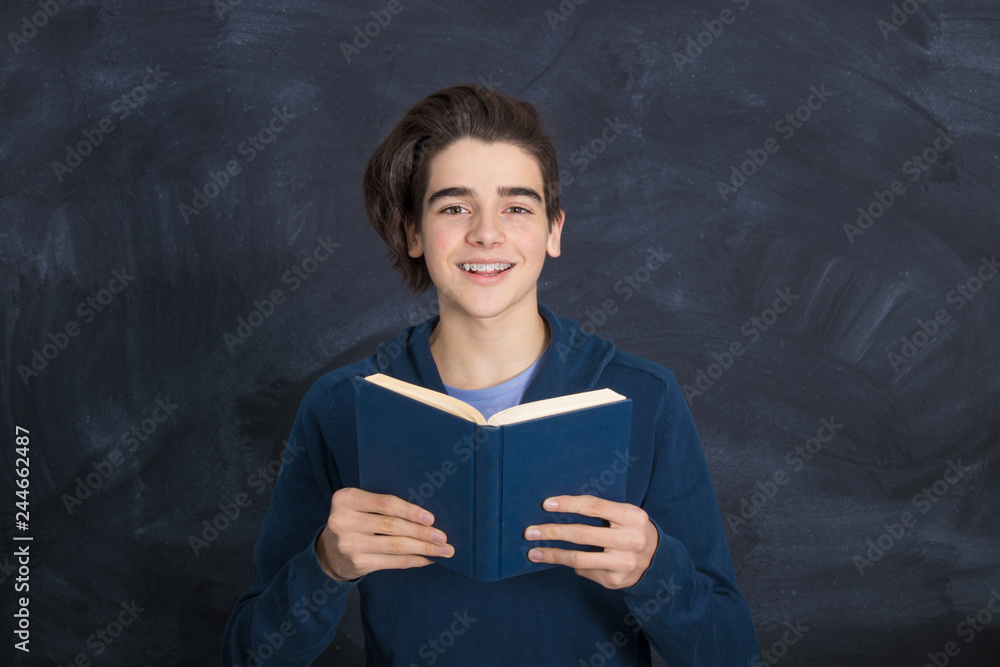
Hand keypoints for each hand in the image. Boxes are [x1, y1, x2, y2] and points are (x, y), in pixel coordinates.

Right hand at [315, 487, 453, 581]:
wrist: (329, 551)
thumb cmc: (355, 521)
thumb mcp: (360, 505)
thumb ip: (383, 505)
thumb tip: (426, 514)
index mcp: (346, 499)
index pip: (384, 504)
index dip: (410, 510)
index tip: (431, 518)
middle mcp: (343, 521)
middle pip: (392, 526)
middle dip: (422, 532)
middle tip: (443, 537)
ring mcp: (349, 545)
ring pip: (395, 546)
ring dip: (423, 548)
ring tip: (443, 550)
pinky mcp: (358, 564)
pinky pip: (392, 562)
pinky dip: (414, 560)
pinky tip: (428, 559)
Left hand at [523, 495, 658, 588]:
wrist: (657, 561)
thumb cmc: (631, 530)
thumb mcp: (625, 514)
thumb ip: (602, 510)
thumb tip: (559, 508)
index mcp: (632, 516)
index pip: (594, 506)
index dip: (568, 504)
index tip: (546, 504)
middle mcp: (630, 540)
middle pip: (583, 534)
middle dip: (553, 532)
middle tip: (530, 531)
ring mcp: (624, 563)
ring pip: (579, 559)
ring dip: (553, 555)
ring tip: (534, 552)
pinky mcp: (616, 581)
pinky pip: (585, 571)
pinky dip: (572, 565)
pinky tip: (563, 560)